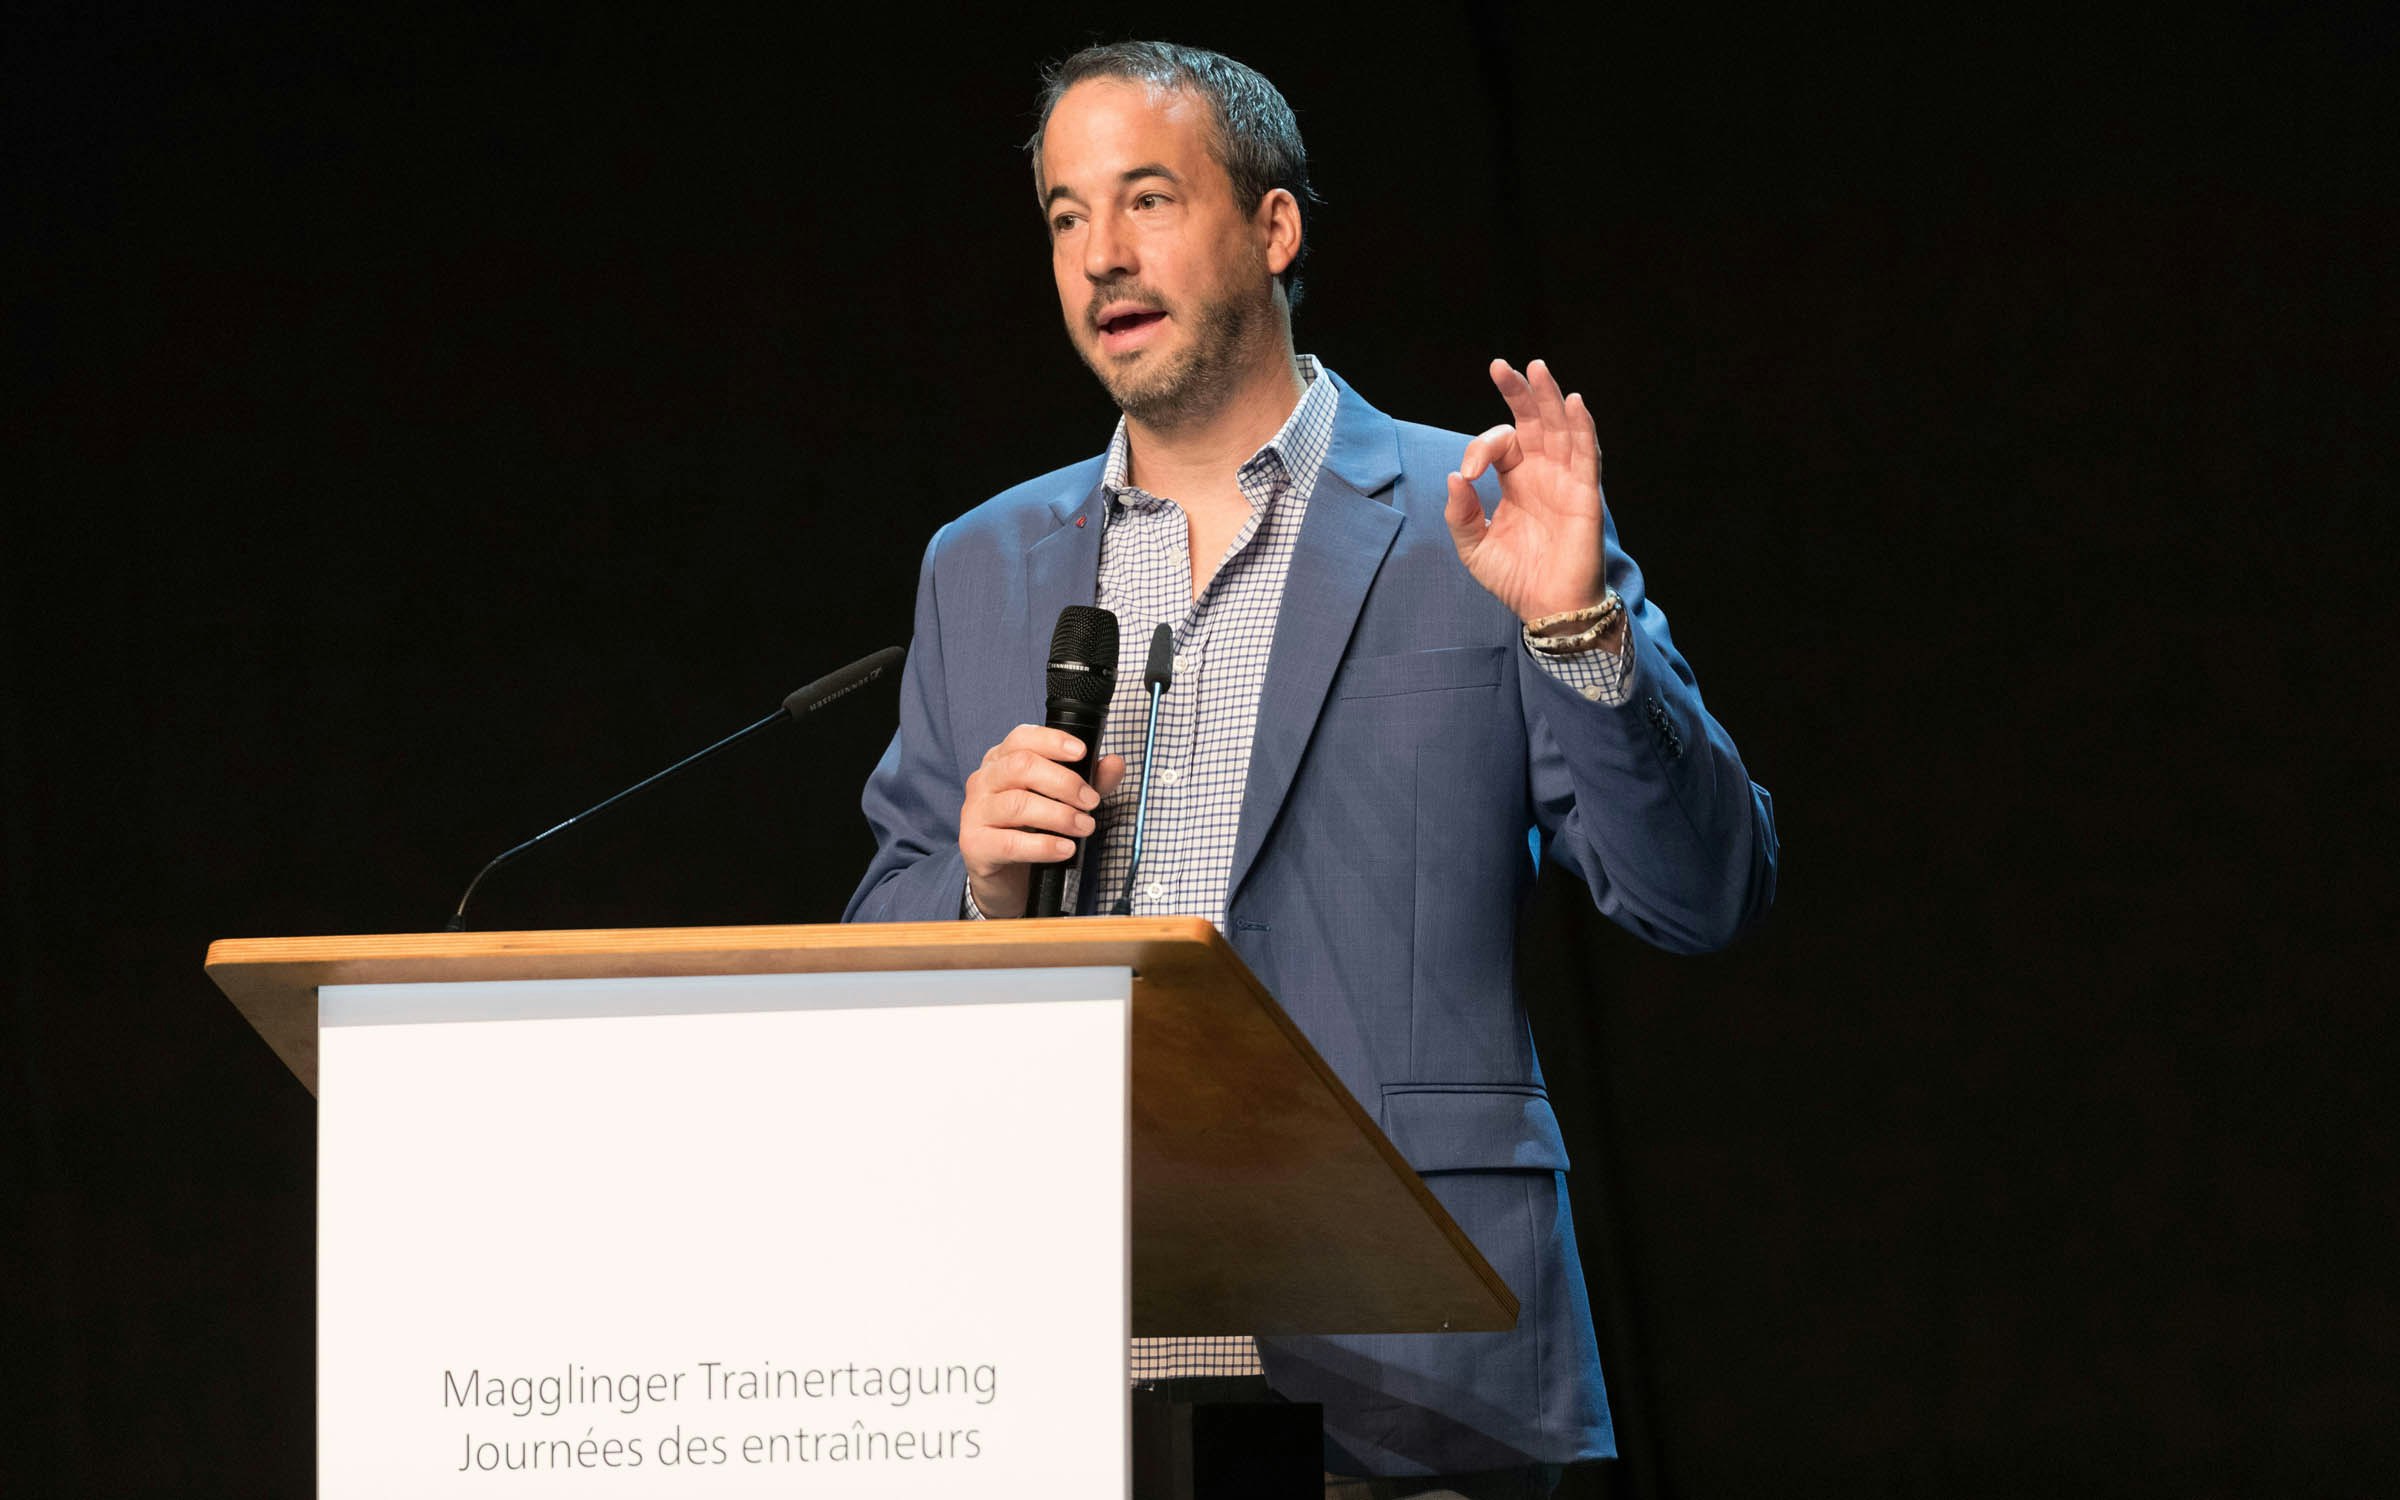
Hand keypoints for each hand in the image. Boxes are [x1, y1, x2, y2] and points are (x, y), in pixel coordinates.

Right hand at [960, 724, 1126, 917]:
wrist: (1006, 877)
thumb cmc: (1031, 829)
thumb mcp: (1064, 800)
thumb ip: (1090, 780)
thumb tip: (1115, 763)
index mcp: (1001, 761)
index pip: (1022, 738)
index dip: (1052, 741)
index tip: (1082, 752)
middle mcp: (984, 781)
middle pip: (1021, 766)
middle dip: (1064, 782)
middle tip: (1090, 802)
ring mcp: (975, 812)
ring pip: (1018, 804)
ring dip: (1059, 815)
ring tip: (1085, 827)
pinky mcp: (975, 845)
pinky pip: (1010, 843)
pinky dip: (1044, 846)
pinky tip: (1065, 849)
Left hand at [1443, 358, 1606, 624]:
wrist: (1547, 608)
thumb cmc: (1515, 578)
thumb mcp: (1473, 547)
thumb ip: (1460, 513)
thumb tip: (1454, 476)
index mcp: (1516, 479)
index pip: (1501, 443)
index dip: (1480, 447)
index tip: (1469, 473)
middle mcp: (1542, 472)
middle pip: (1533, 421)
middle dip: (1519, 392)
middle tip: (1501, 367)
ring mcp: (1565, 480)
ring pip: (1560, 428)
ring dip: (1549, 398)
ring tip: (1537, 369)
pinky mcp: (1585, 494)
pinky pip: (1586, 454)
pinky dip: (1582, 427)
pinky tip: (1573, 403)